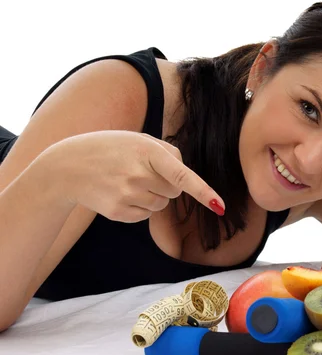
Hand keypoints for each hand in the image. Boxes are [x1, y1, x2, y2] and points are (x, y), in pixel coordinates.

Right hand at [43, 130, 225, 221]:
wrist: (68, 166)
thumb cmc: (111, 149)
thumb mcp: (139, 139)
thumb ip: (168, 154)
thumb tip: (188, 180)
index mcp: (147, 151)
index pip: (182, 175)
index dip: (203, 191)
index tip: (219, 206)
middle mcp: (138, 175)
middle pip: (175, 191)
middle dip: (166, 183)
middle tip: (140, 171)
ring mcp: (127, 195)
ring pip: (162, 204)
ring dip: (152, 195)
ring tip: (128, 181)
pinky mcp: (118, 213)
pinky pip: (146, 215)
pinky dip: (139, 206)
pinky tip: (120, 193)